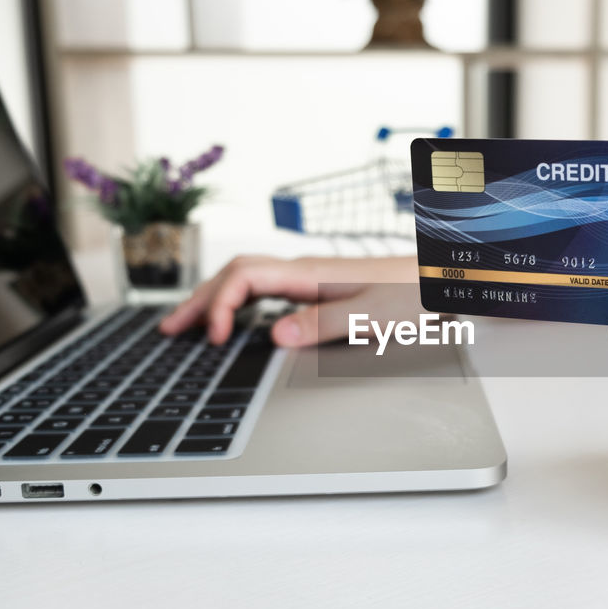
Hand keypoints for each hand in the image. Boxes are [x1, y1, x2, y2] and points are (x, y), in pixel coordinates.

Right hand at [159, 255, 418, 346]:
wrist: (440, 281)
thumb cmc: (412, 296)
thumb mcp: (370, 316)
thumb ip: (322, 324)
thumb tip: (273, 334)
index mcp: (309, 273)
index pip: (243, 277)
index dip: (218, 305)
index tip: (211, 338)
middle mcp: (304, 270)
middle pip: (234, 275)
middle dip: (197, 300)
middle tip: (167, 330)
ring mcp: (309, 276)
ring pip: (245, 279)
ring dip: (212, 299)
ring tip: (184, 324)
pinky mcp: (317, 286)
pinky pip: (262, 288)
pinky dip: (236, 301)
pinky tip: (231, 318)